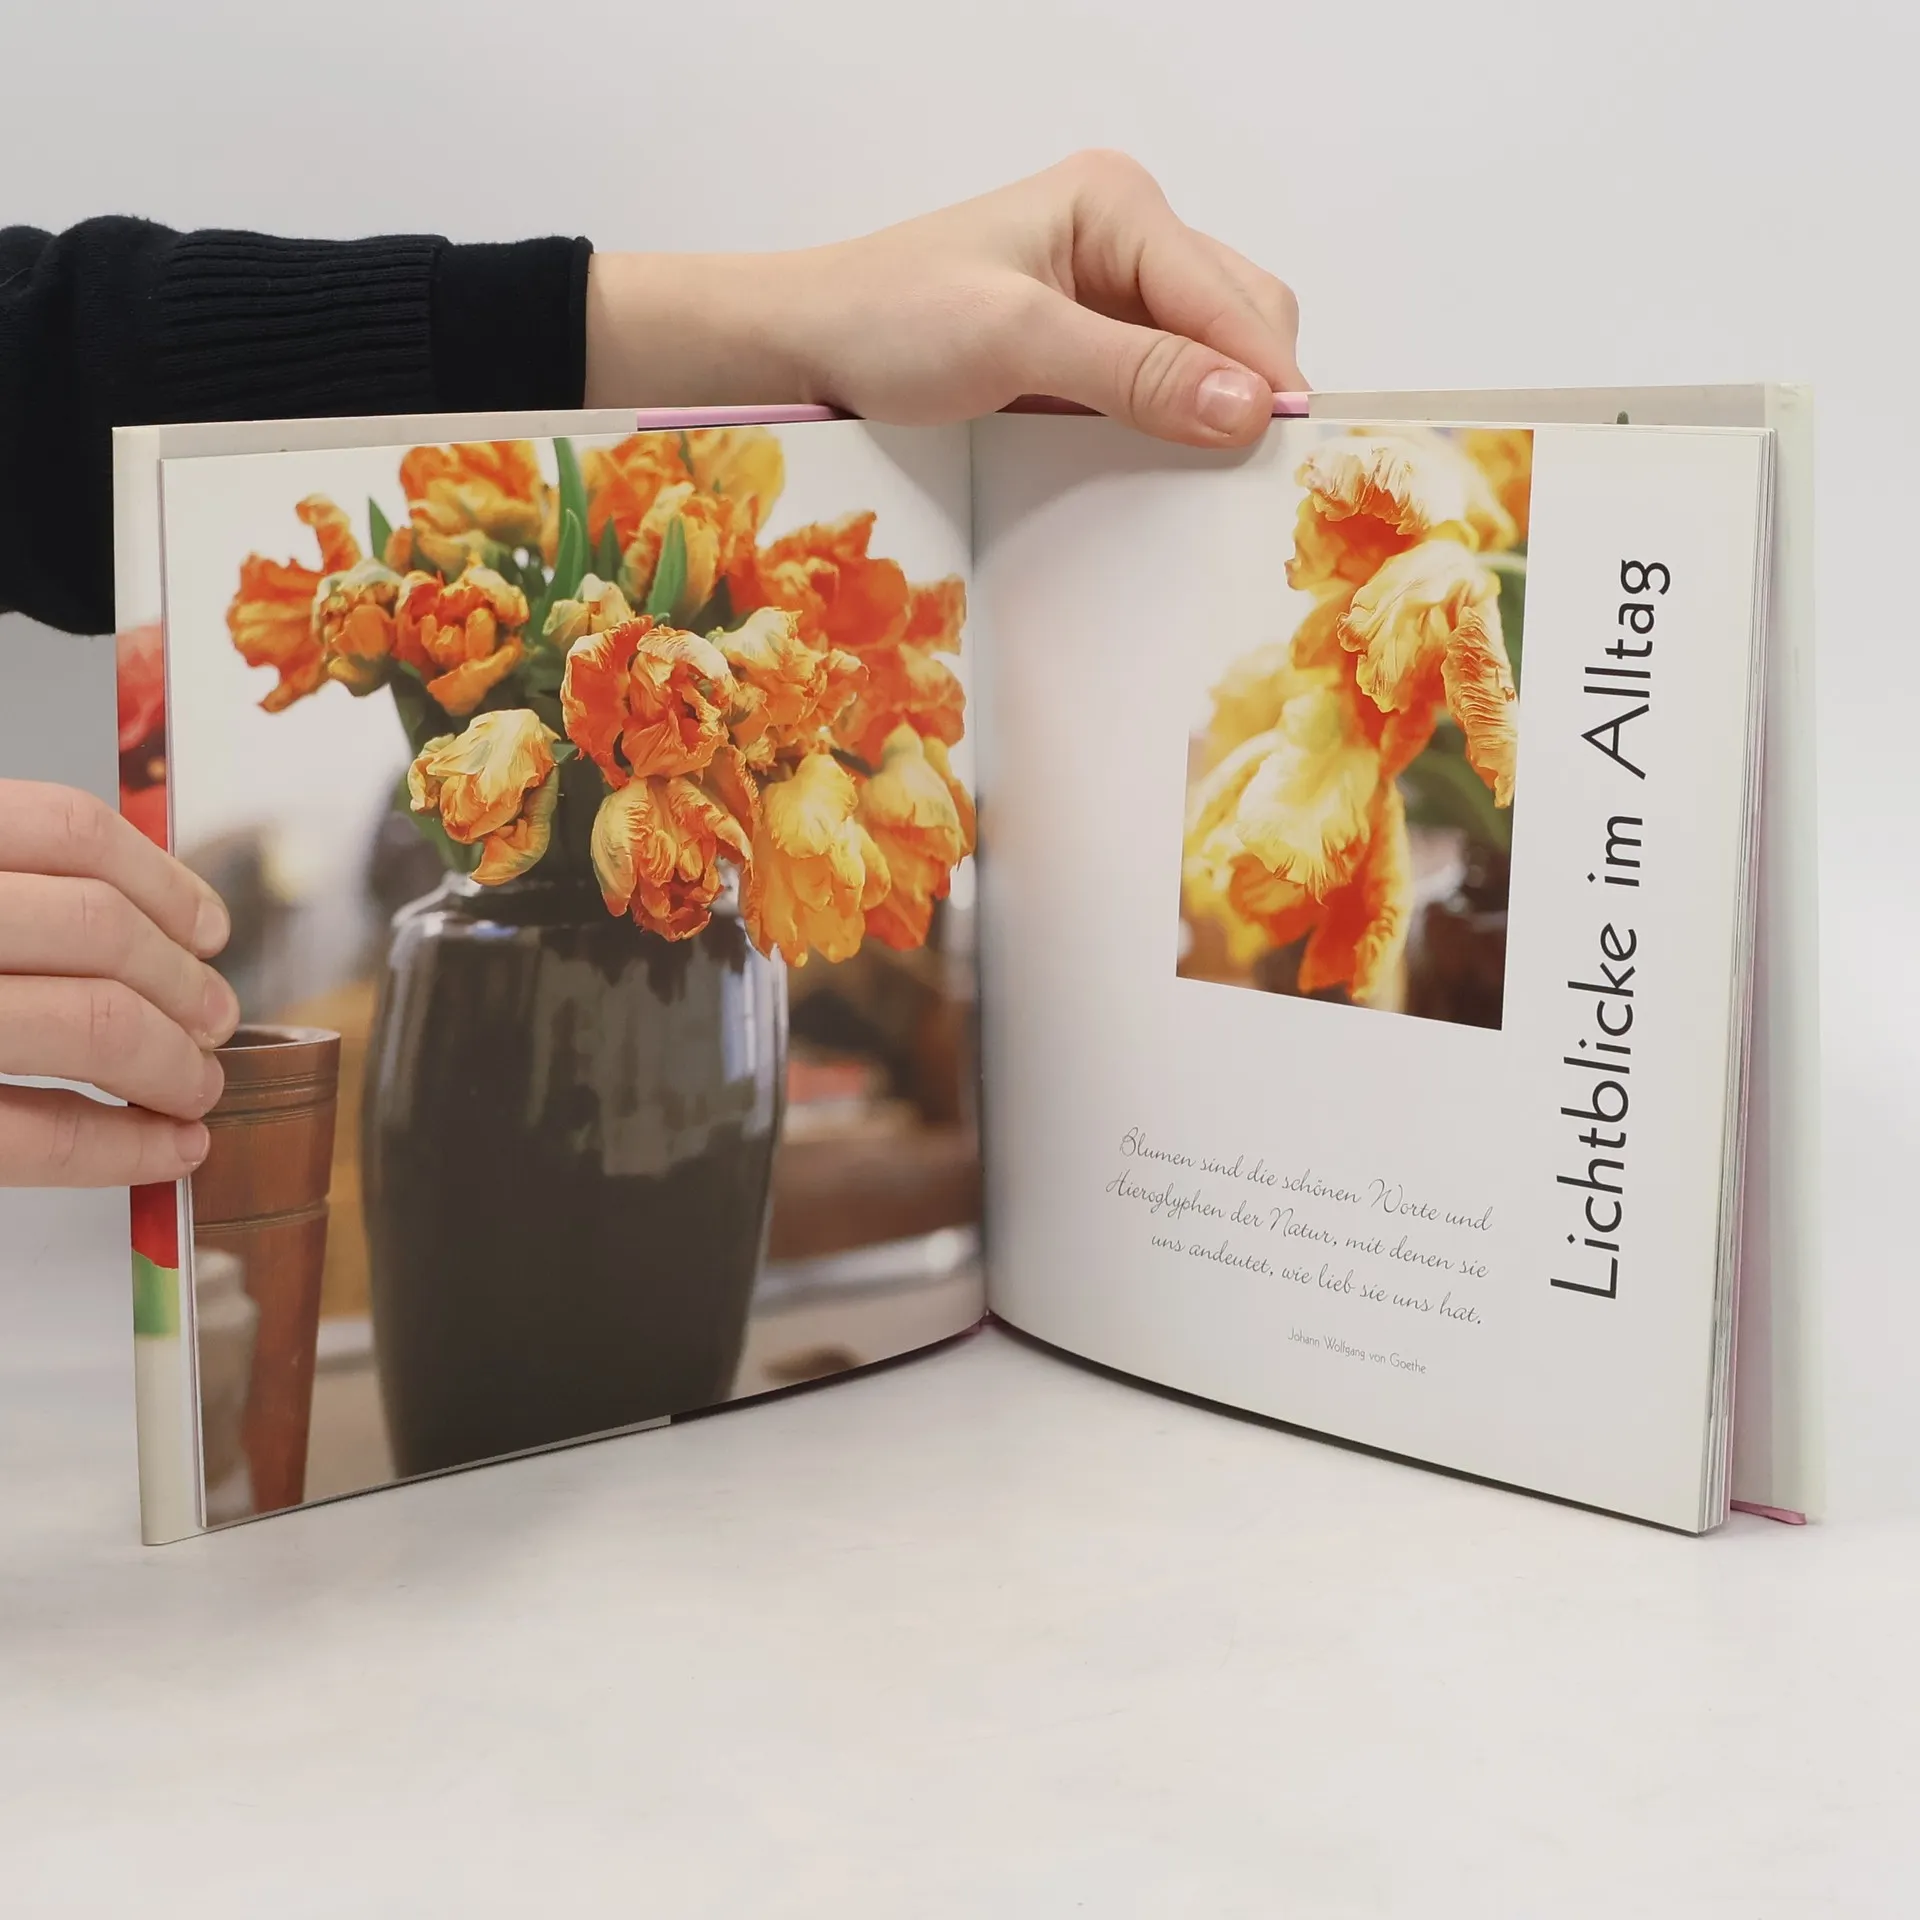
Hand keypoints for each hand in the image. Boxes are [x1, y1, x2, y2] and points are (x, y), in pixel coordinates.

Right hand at [0, 781, 237, 1185]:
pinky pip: (35, 1137)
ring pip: (92, 1023)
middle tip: (215, 1024)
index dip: (163, 885)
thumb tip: (145, 926)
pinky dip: (121, 1150)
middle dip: (184, 984)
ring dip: (173, 1065)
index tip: (211, 931)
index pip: (69, 830)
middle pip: (98, 926)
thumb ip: (11, 893)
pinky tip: (164, 1150)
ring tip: (197, 1090)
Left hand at [586, 150, 1303, 447]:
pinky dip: (1175, 425)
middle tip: (1249, 479)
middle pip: (1241, 317)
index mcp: (1118, 205)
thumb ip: (1133, 372)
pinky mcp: (1087, 346)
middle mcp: (1126, 238)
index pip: (1232, 294)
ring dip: (1216, 412)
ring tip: (1211, 479)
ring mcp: (1110, 293)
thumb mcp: (1015, 342)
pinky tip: (1166, 466)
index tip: (1286, 457)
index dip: (1266, 376)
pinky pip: (1163, 385)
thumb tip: (1247, 408)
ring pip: (1210, 356)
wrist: (807, 346)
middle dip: (1251, 390)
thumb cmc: (889, 322)